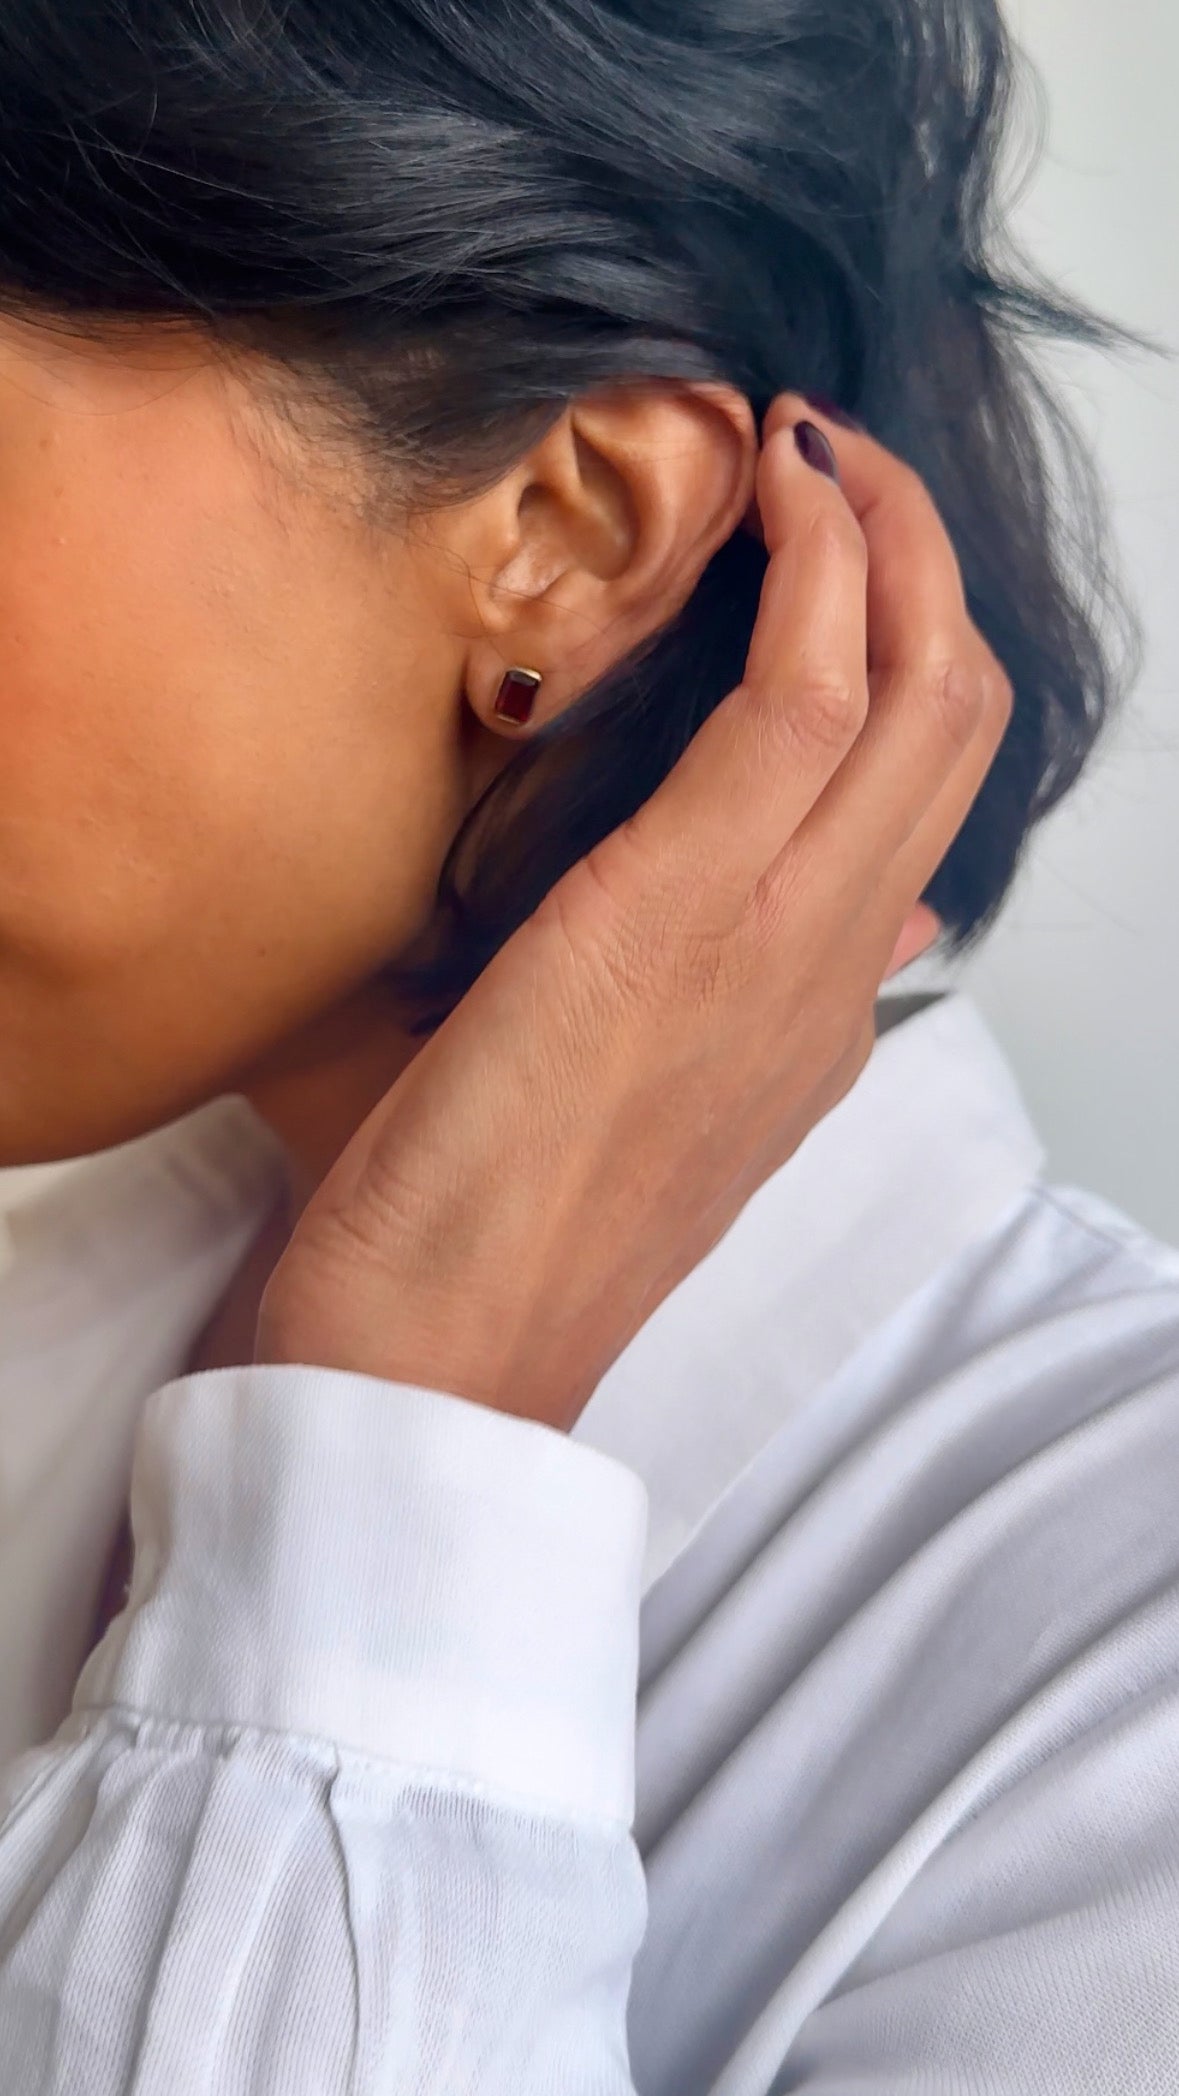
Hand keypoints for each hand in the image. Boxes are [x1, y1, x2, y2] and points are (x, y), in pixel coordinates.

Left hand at [255, 394, 1012, 1432]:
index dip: (911, 648)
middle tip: (844, 463)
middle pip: (960, 719)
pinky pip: (808, 699)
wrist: (433, 1357)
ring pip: (921, 692)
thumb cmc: (489, 1234)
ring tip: (820, 445)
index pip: (928, 795)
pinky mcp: (683, 909)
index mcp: (818, 1015)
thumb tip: (845, 921)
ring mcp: (777, 941)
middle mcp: (830, 971)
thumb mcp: (638, 1105)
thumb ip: (739, 1002)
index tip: (840, 552)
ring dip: (885, 534)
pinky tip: (778, 484)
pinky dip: (817, 569)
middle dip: (922, 560)